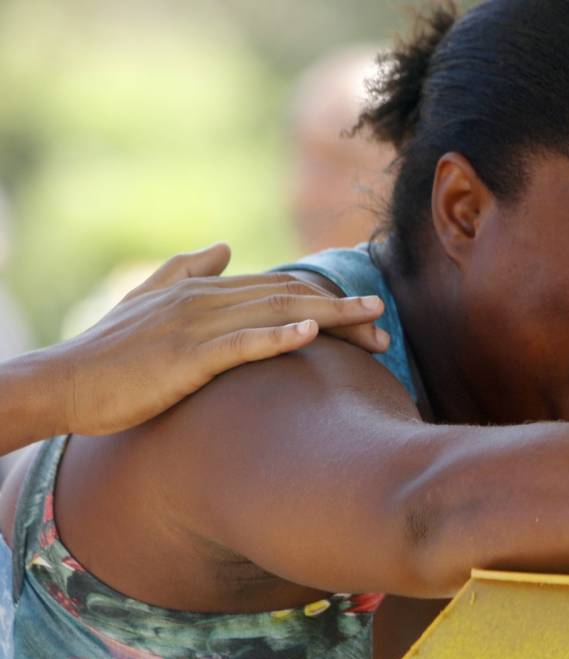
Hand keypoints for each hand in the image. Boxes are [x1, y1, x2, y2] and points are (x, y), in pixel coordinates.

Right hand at [47, 243, 388, 435]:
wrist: (64, 383)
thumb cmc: (109, 353)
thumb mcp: (148, 303)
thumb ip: (186, 270)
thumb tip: (223, 245)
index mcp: (205, 290)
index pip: (280, 288)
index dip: (326, 301)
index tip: (364, 318)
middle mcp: (207, 299)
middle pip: (291, 297)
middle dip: (343, 311)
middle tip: (385, 328)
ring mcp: (197, 326)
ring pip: (277, 313)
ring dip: (330, 318)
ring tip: (372, 324)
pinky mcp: (186, 356)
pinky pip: (240, 343)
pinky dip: (277, 335)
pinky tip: (310, 334)